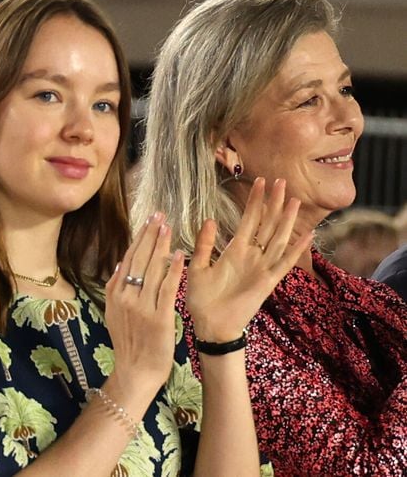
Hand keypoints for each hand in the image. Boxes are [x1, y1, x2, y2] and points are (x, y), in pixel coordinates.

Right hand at [105, 212, 183, 391]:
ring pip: (152, 269)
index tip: (148, 222)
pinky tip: (179, 255)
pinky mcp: (159, 318)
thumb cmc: (129, 344)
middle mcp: (126, 298)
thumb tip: (121, 266)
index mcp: (115, 295)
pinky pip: (167, 289)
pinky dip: (173, 271)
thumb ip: (117, 290)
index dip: (138, 239)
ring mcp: (142, 307)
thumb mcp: (114, 314)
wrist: (135, 372)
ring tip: (168, 227)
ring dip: (161, 246)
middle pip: (139, 259)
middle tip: (159, 215)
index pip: (128, 259)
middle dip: (150, 235)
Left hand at [186, 178, 312, 341]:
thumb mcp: (198, 267)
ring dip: (287, 220)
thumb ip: (205, 244)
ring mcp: (261, 267)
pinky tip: (308, 235)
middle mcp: (251, 255)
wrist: (210, 325)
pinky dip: (297, 250)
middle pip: (267, 224)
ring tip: (295, 200)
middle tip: (282, 181)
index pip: (248, 219)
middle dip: (274, 203)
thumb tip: (210, 219)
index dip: (255, 201)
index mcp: (234, 250)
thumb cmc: (202, 298)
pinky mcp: (268, 281)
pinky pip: (285, 263)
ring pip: (278, 238)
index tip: (261, 181)